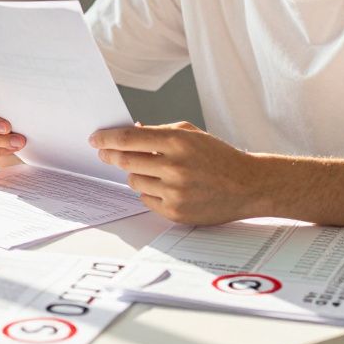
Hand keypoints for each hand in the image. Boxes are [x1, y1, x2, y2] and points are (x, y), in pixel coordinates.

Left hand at [90, 121, 263, 224]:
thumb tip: (128, 133)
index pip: (129, 139)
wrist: (248, 185)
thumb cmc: (218, 157)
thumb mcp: (191, 133)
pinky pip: (146, 200)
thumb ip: (159, 131)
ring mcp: (175, 192)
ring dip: (135, 174)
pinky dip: (149, 191)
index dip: (107, 138)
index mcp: (178, 141)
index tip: (95, 139)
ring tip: (151, 170)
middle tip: (104, 153)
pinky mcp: (176, 212)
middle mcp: (174, 167)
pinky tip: (163, 186)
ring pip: (134, 181)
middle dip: (110, 156)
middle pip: (125, 161)